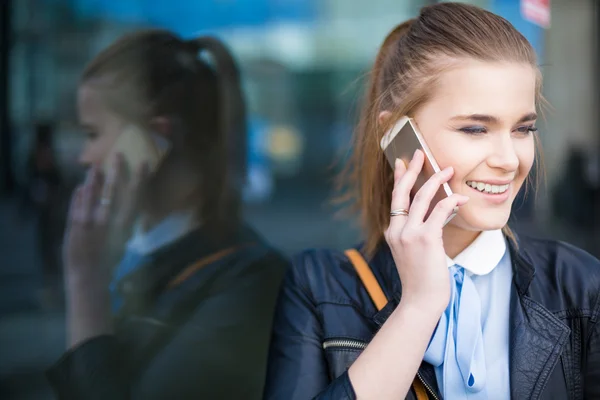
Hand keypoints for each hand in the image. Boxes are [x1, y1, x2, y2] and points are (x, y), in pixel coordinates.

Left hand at [63, 155, 147, 280]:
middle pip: (114, 195)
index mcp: (123, 228)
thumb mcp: (119, 244)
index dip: (139, 181)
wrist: (90, 281)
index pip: (134, 200)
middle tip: (119, 155)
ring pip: (93, 200)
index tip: (143, 164)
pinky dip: (78, 199)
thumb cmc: (107, 264)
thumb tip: (124, 211)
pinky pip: (76, 210)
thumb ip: (120, 227)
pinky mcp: (75, 232)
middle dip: (117, 174)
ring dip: (94, 182)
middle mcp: (109, 226)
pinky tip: (79, 188)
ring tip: (95, 167)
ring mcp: (91, 228)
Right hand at [384, 150, 468, 310]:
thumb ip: (416, 234)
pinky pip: (439, 211)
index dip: (399, 178)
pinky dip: (451, 201)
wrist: (420, 300)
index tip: (402, 162)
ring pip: (422, 197)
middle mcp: (397, 230)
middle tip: (420, 153)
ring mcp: (409, 234)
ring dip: (436, 180)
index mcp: (393, 232)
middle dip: (413, 169)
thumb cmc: (421, 280)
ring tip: (448, 170)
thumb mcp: (412, 253)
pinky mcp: (426, 239)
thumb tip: (433, 216)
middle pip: (403, 191)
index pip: (395, 198)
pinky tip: (461, 198)